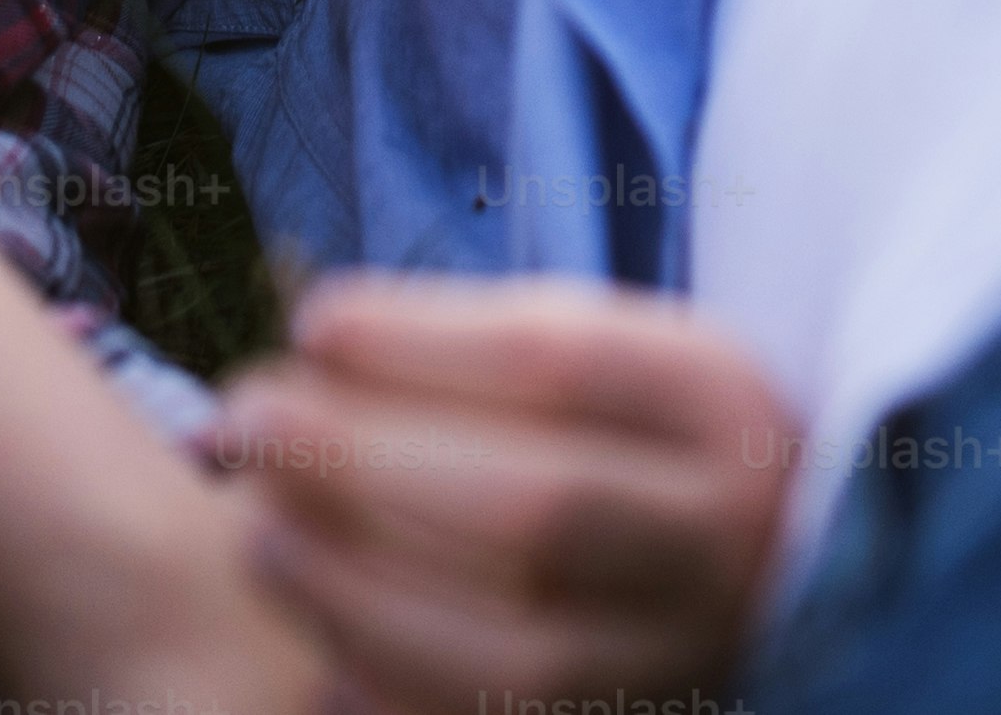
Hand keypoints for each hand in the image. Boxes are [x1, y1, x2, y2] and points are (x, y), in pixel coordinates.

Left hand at [210, 275, 793, 714]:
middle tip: (250, 420)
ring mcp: (679, 665)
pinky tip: (320, 636)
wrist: (750, 574)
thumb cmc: (625, 437)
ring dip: (353, 588)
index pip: (564, 367)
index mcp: (725, 412)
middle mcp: (722, 549)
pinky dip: (384, 689)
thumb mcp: (596, 352)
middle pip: (536, 512)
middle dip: (366, 465)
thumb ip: (466, 344)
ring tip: (263, 531)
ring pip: (508, 653)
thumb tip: (315, 343)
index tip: (311, 322)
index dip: (422, 346)